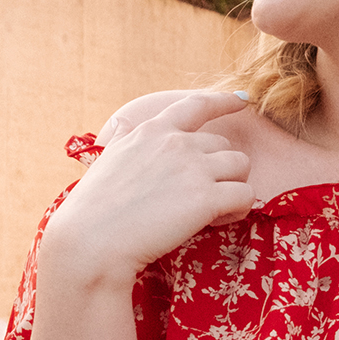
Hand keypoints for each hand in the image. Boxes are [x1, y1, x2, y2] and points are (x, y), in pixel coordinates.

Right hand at [41, 91, 254, 282]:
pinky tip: (217, 221)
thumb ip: (122, 139)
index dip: (224, 100)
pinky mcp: (207, 198)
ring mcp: (194, 168)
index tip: (242, 99)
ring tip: (213, 210)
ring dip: (234, 186)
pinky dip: (239, 209)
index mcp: (153, 131)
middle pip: (225, 144)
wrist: (92, 240)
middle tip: (202, 196)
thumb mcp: (106, 159)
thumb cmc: (93, 208)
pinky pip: (246, 196)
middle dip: (221, 169)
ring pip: (241, 166)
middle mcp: (177, 143)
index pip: (197, 105)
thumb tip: (122, 124)